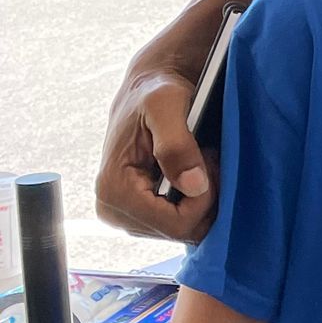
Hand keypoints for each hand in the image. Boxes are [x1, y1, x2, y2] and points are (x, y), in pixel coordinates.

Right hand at [96, 56, 216, 241]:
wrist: (148, 90)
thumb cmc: (155, 92)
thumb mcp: (167, 105)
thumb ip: (177, 144)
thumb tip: (193, 186)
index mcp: (114, 190)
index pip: (175, 224)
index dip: (204, 199)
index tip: (209, 161)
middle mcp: (112, 211)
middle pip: (180, 232)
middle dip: (204, 199)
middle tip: (206, 159)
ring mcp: (124, 217)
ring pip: (183, 231)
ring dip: (201, 199)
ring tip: (198, 162)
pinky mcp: (137, 216)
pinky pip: (179, 224)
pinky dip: (195, 202)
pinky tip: (193, 174)